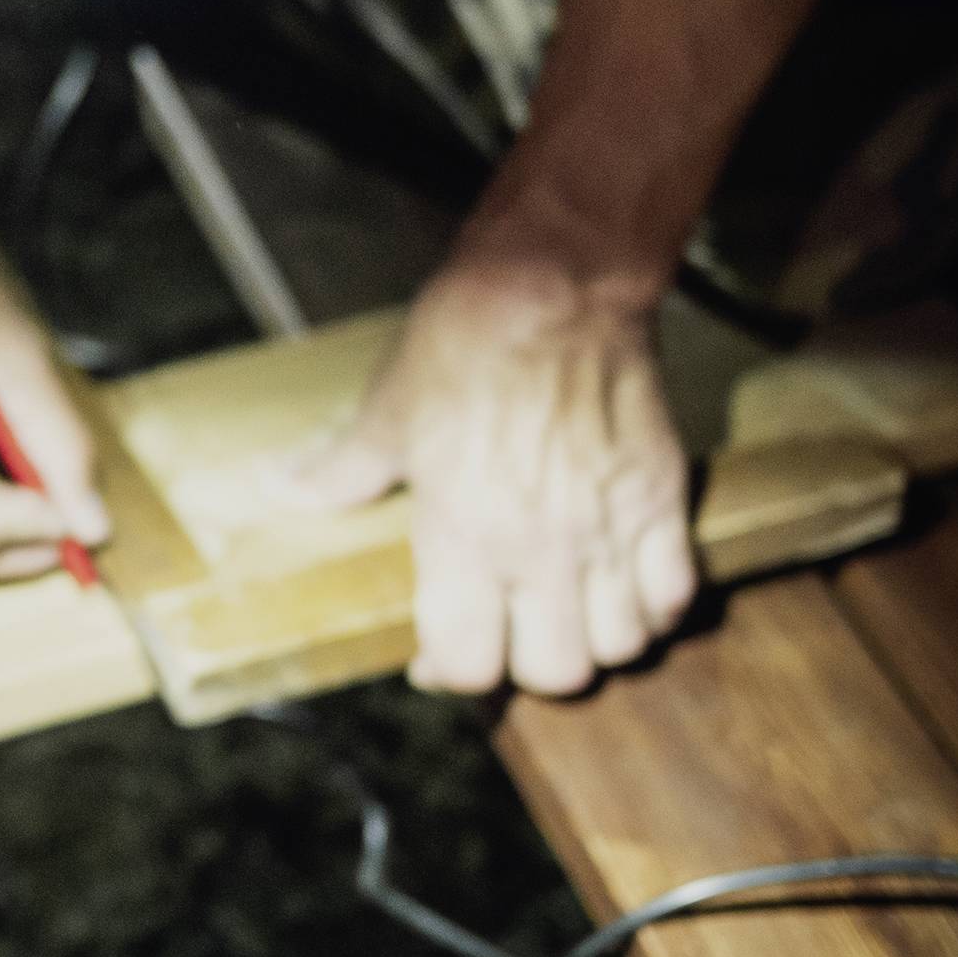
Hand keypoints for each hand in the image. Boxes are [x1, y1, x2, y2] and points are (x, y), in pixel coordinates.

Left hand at [298, 257, 696, 694]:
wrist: (553, 283)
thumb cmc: (464, 342)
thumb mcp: (388, 410)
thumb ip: (340, 470)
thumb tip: (282, 488)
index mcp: (464, 533)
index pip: (467, 663)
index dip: (448, 674)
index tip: (439, 658)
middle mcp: (541, 546)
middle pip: (554, 672)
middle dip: (525, 666)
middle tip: (509, 635)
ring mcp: (609, 527)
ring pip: (621, 645)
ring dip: (595, 642)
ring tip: (570, 614)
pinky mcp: (661, 498)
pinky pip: (676, 593)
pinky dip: (655, 607)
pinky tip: (627, 587)